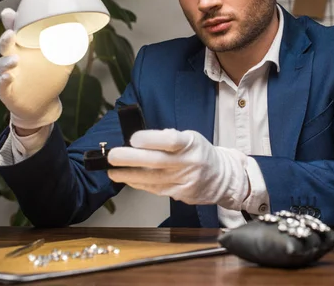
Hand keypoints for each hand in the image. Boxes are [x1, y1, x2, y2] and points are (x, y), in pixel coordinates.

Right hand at [0, 8, 73, 129]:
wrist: (40, 105)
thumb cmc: (47, 78)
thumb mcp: (60, 62)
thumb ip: (71, 47)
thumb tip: (88, 34)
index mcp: (25, 48)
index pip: (17, 31)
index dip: (12, 22)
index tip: (11, 14)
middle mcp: (13, 57)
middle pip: (6, 44)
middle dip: (6, 38)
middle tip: (11, 33)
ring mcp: (8, 73)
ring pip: (2, 64)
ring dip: (7, 61)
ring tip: (16, 60)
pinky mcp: (6, 89)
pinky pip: (1, 84)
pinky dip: (3, 80)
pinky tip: (9, 77)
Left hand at [107, 129, 249, 209]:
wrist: (221, 178)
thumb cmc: (200, 153)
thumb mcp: (191, 138)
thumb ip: (168, 138)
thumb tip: (141, 140)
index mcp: (191, 143)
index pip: (170, 140)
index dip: (151, 139)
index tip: (134, 138)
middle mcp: (189, 162)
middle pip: (157, 162)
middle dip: (131, 159)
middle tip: (112, 156)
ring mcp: (185, 181)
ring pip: (153, 179)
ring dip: (129, 175)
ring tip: (112, 172)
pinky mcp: (181, 194)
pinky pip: (156, 189)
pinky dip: (139, 184)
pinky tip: (128, 179)